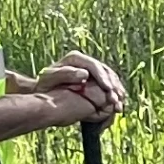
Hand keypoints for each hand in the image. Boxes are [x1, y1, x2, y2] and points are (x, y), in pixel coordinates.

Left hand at [10, 52, 127, 127]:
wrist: (43, 92)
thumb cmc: (44, 85)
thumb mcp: (49, 79)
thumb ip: (65, 74)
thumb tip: (84, 74)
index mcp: (75, 58)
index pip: (94, 65)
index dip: (103, 77)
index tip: (108, 89)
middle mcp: (85, 63)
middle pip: (105, 72)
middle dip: (113, 86)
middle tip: (116, 100)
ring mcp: (92, 71)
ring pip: (110, 79)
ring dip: (117, 92)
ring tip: (119, 105)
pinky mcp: (95, 81)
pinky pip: (110, 87)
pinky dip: (115, 96)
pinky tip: (118, 106)